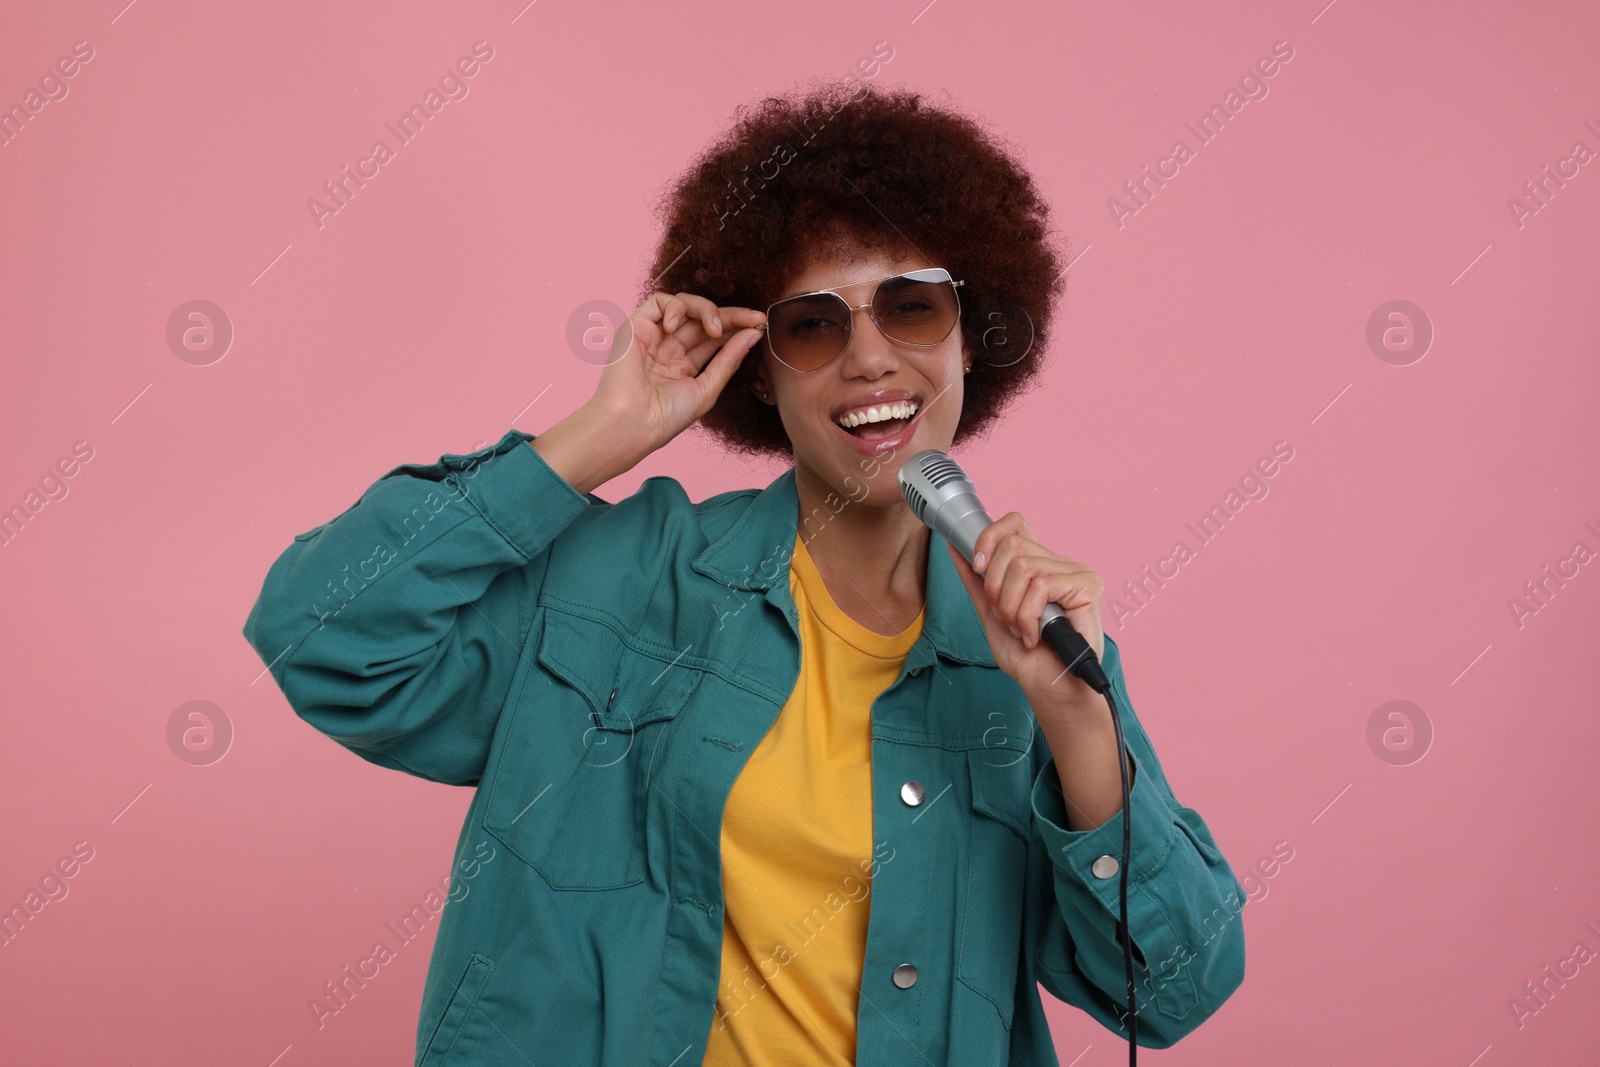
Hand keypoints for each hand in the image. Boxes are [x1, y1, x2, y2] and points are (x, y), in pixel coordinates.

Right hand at [585, 291, 766, 456]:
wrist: (632, 423)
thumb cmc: (666, 417)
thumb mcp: (707, 388)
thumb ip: (728, 360)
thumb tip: (753, 335)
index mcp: (684, 364)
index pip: (715, 337)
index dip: (738, 328)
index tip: (760, 325)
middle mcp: (669, 347)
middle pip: (704, 319)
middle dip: (731, 316)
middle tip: (753, 318)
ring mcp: (653, 336)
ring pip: (685, 304)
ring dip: (706, 310)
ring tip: (715, 330)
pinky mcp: (636, 326)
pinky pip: (658, 301)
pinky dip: (674, 307)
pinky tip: (675, 326)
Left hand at [946, 511, 1105, 709]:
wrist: (1050, 689)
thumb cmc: (1027, 658)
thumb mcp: (992, 614)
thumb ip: (977, 582)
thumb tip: (956, 547)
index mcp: (1039, 565)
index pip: (1015, 524)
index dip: (989, 537)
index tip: (978, 567)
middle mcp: (1060, 563)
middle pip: (1012, 545)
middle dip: (996, 587)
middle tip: (1006, 618)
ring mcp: (1077, 572)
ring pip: (1023, 567)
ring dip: (1011, 607)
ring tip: (1022, 631)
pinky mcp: (1087, 586)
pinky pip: (1041, 585)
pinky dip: (1028, 616)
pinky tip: (1035, 636)